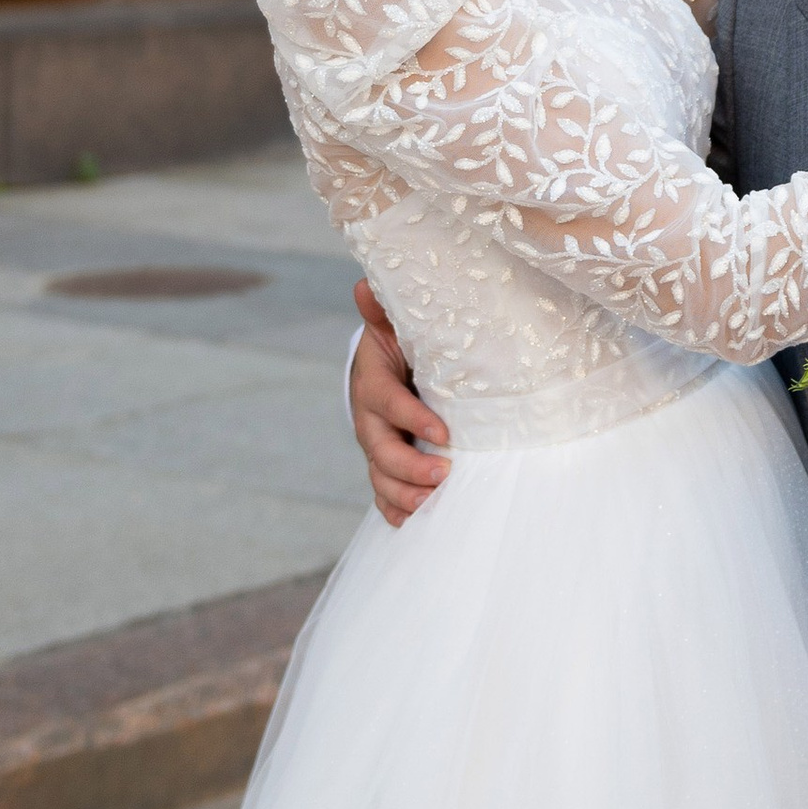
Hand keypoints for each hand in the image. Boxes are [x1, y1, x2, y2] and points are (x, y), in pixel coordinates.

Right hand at [350, 283, 449, 527]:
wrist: (387, 366)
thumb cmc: (401, 342)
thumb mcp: (394, 323)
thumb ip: (383, 310)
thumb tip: (362, 285)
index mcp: (373, 382)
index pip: (387, 402)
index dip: (411, 418)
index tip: (444, 434)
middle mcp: (368, 418)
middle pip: (379, 449)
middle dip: (409, 467)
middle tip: (445, 474)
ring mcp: (375, 444)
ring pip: (379, 476)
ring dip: (403, 494)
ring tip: (432, 503)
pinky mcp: (383, 463)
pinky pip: (381, 492)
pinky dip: (393, 510)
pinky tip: (411, 523)